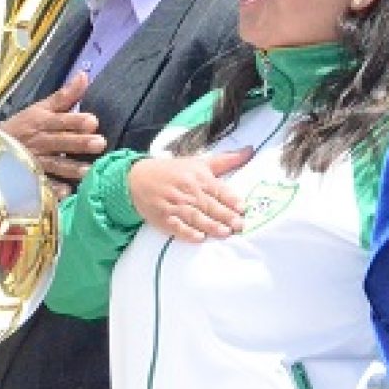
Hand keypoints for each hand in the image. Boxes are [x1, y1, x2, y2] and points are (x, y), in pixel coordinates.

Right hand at [0, 71, 104, 184]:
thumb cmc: (24, 126)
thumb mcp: (41, 108)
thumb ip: (64, 95)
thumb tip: (84, 75)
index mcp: (42, 121)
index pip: (60, 120)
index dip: (75, 121)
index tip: (93, 122)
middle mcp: (39, 141)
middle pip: (60, 141)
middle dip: (79, 143)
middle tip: (100, 143)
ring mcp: (34, 161)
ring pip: (54, 164)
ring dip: (71, 168)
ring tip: (89, 172)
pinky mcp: (30, 178)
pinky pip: (42, 184)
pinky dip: (52, 189)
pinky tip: (67, 193)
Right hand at [128, 147, 254, 242]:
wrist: (138, 177)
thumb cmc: (174, 171)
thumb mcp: (199, 162)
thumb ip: (226, 160)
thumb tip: (250, 151)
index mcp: (198, 177)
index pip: (218, 190)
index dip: (231, 199)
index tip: (243, 208)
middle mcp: (187, 191)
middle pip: (209, 205)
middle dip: (225, 215)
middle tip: (240, 225)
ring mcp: (174, 205)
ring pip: (195, 217)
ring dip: (210, 225)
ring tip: (225, 233)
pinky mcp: (162, 218)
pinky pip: (176, 227)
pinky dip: (187, 232)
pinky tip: (199, 238)